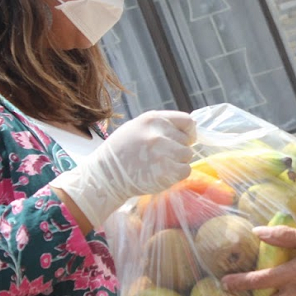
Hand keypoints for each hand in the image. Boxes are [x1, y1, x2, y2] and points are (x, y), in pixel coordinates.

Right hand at [50, 110, 195, 227]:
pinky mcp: (165, 171)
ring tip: (160, 165)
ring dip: (178, 162)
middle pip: (187, 141)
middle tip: (162, 156)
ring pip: (187, 156)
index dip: (188, 132)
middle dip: (178, 149)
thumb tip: (191, 126)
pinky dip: (177, 174)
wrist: (105, 176)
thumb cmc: (121, 151)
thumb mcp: (138, 127)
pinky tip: (162, 174)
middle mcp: (158, 134)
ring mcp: (162, 153)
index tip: (184, 140)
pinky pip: (185, 170)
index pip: (187, 121)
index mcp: (153, 119)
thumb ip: (161, 125)